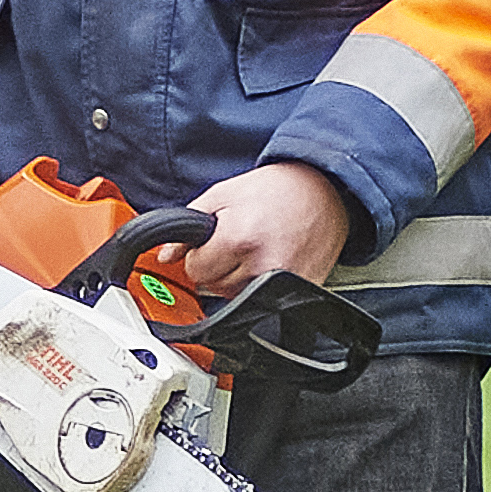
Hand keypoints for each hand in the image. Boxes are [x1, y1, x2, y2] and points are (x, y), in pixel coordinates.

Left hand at [170, 160, 355, 297]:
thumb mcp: (221, 195)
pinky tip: (271, 258)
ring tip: (257, 247)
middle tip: (240, 238)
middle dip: (219, 264)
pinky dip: (260, 285)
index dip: (201, 252)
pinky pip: (262, 301)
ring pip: (235, 296)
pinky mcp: (300, 292)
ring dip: (238, 277)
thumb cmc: (275, 190)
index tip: (215, 239)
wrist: (325, 190)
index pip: (195, 271)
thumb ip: (187, 227)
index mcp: (238, 239)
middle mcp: (261, 266)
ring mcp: (282, 283)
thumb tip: (165, 256)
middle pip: (214, 286)